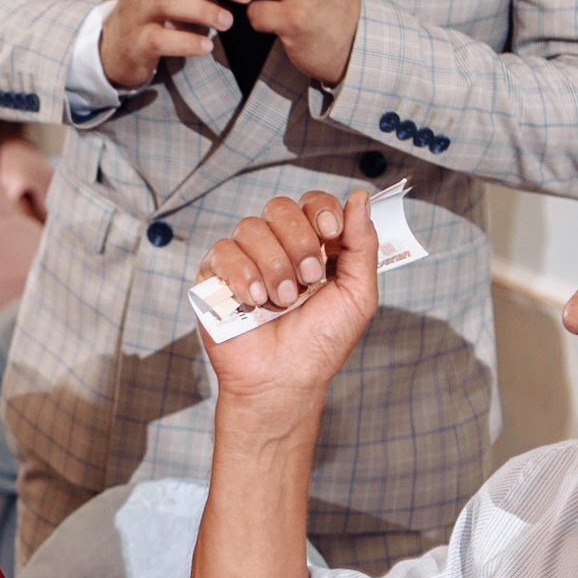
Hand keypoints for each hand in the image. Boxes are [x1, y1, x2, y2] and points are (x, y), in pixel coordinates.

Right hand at [196, 188, 378, 400]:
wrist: (284, 380)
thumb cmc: (321, 344)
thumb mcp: (357, 294)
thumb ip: (363, 244)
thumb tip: (360, 197)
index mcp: (313, 246)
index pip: (312, 202)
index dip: (321, 209)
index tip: (332, 233)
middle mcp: (277, 247)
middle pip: (280, 207)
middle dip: (299, 241)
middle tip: (309, 278)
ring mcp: (244, 260)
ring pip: (251, 227)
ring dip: (274, 265)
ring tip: (282, 301)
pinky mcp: (214, 277)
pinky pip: (223, 251)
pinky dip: (242, 274)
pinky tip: (254, 301)